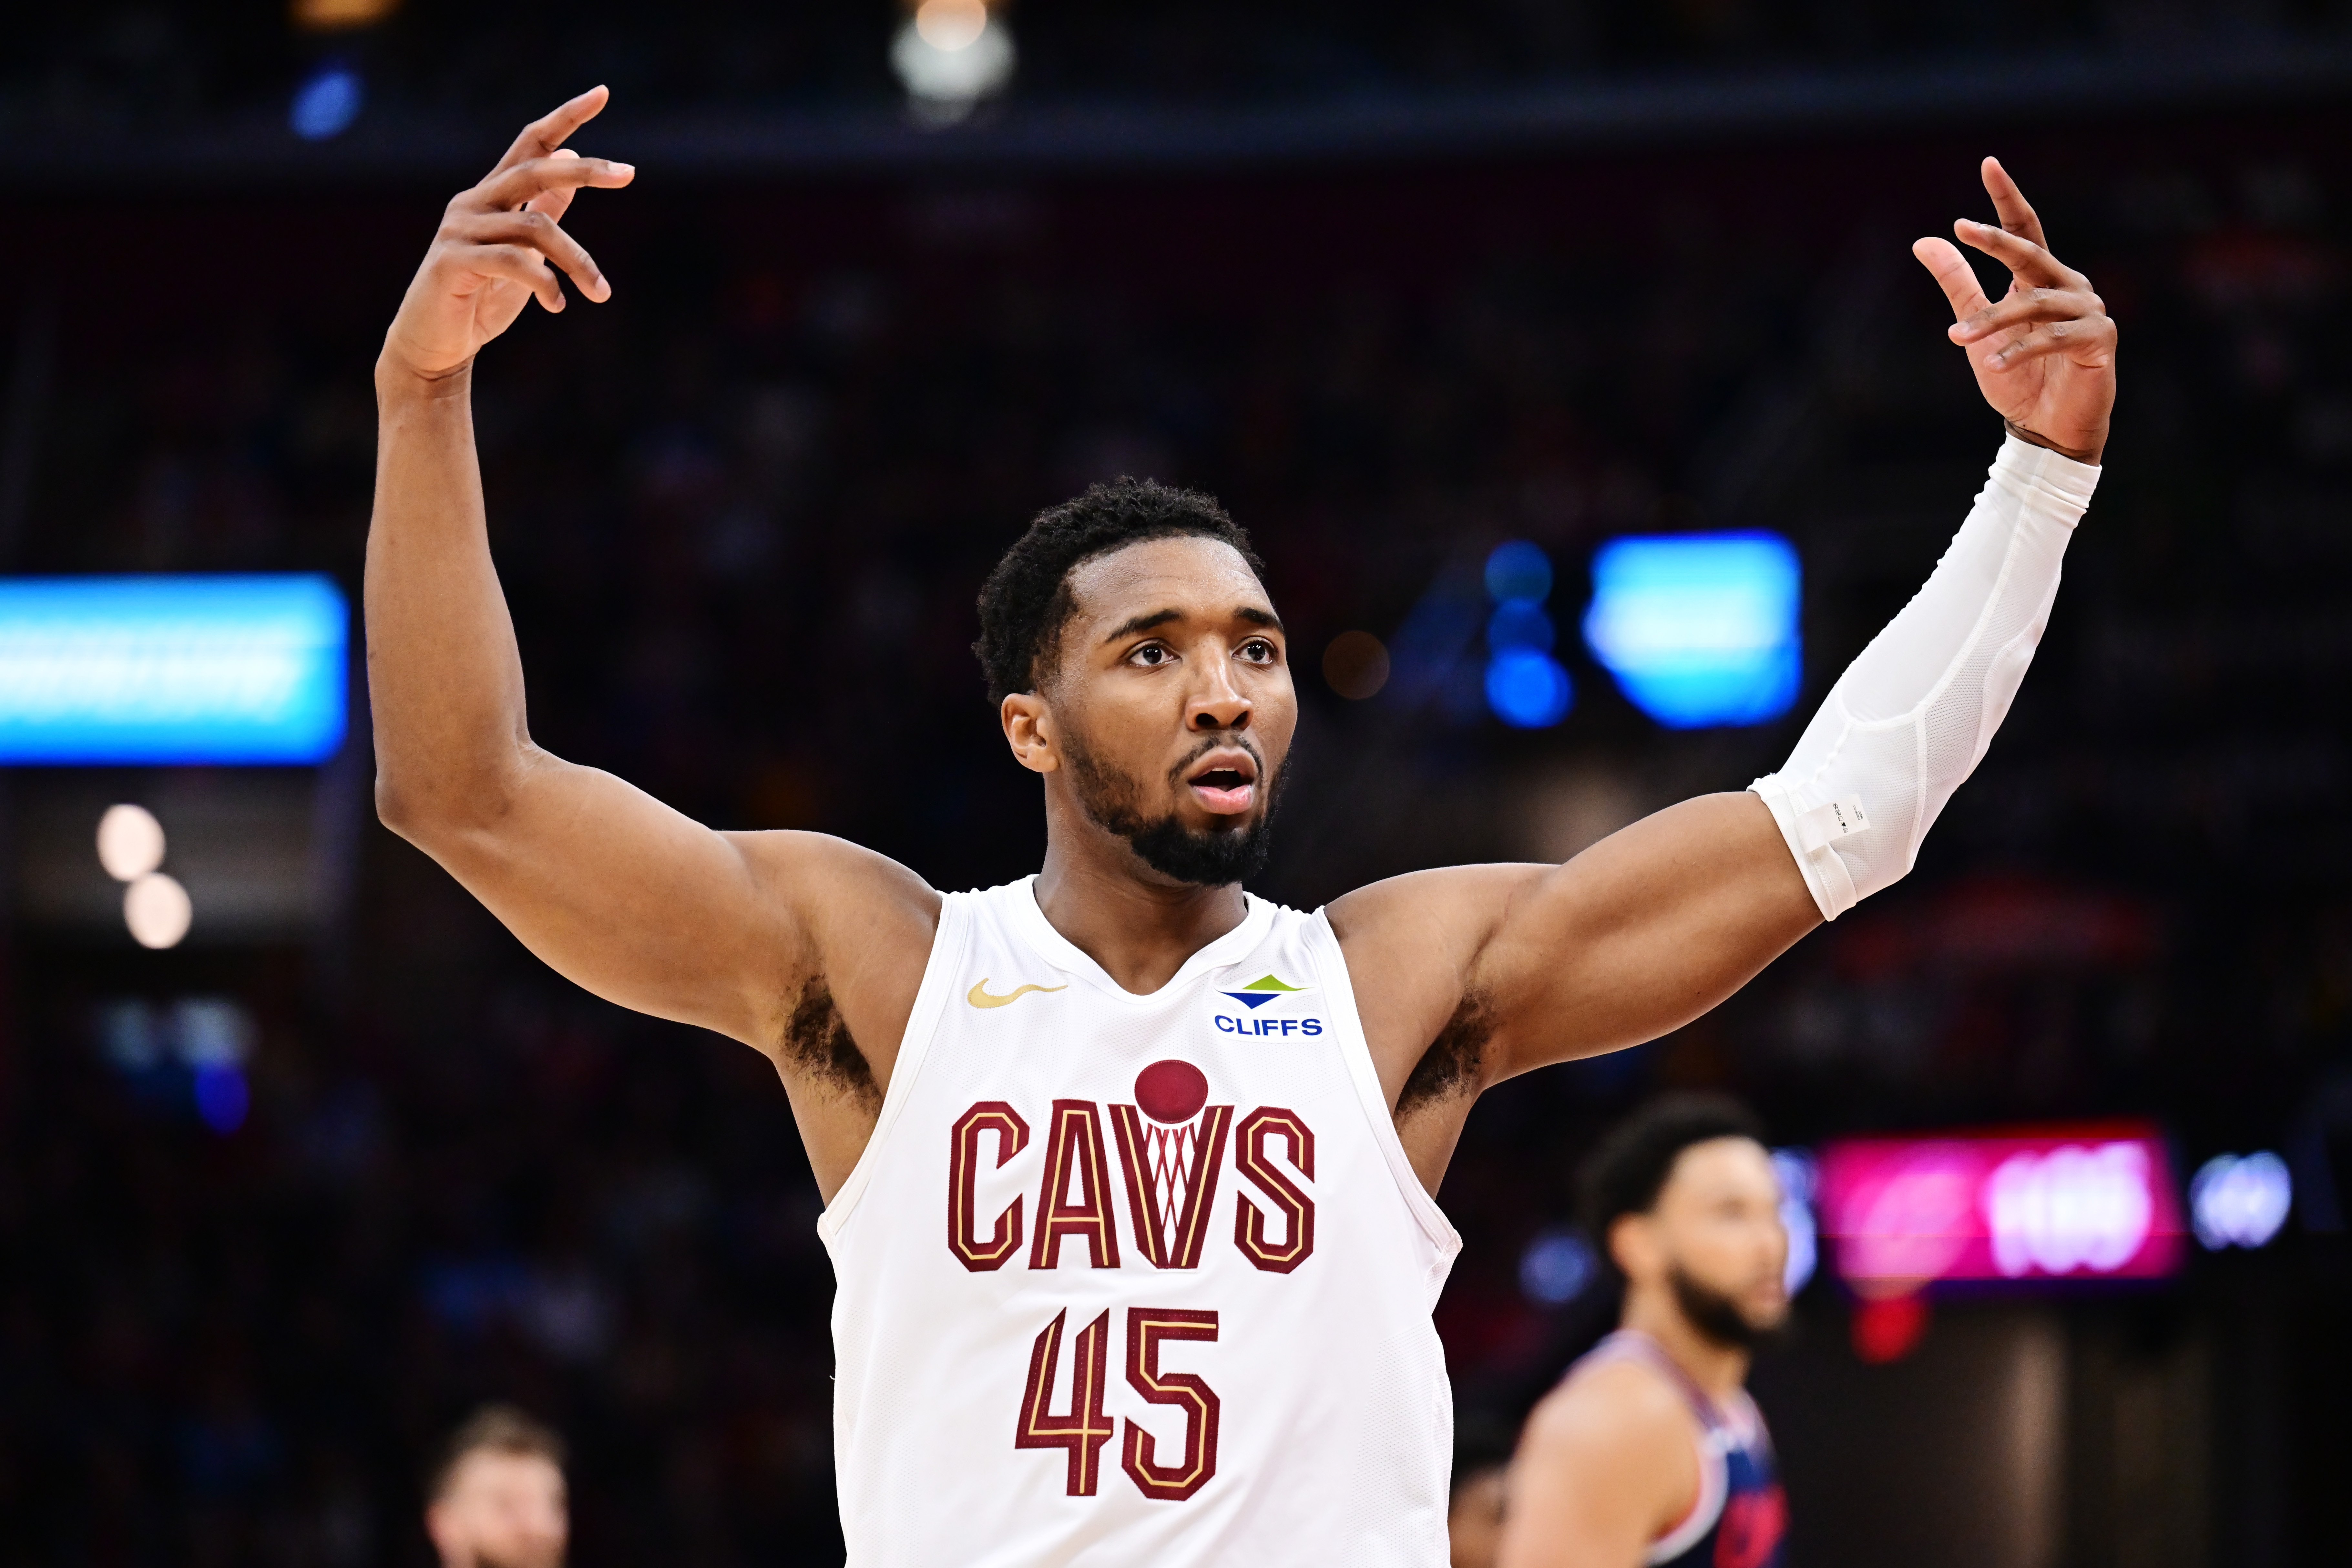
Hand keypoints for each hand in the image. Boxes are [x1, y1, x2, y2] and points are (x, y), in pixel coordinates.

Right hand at [380, 86, 634, 382]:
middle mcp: (473, 202)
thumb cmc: (481, 299)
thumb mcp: (525, 253)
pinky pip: (515, 262)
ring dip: (577, 261)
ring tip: (599, 293)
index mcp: (491, 195)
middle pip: (536, 169)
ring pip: (536, 226)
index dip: (565, 117)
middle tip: (628, 173)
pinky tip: (558, 306)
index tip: (602, 93)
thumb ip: (544, 208)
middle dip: (585, 169)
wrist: (436, 344)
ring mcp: (460, 229)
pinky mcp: (452, 261)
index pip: (531, 143)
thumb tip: (571, 158)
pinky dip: (546, 284)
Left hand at [1914, 158, 2115, 463]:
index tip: (1988, 163)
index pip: (2025, 227)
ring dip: (1993, 321)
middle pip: (2031, 253)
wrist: (2046, 427)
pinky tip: (1991, 364)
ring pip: (2034, 302)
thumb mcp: (1976, 326)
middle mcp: (2069, 285)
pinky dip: (2019, 350)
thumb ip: (1957, 282)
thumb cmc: (2016, 376)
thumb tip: (1924, 241)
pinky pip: (2054, 336)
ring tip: (1958, 340)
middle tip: (1962, 228)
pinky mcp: (2099, 339)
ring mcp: (2089, 310)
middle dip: (1997, 240)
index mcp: (2040, 278)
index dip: (2007, 197)